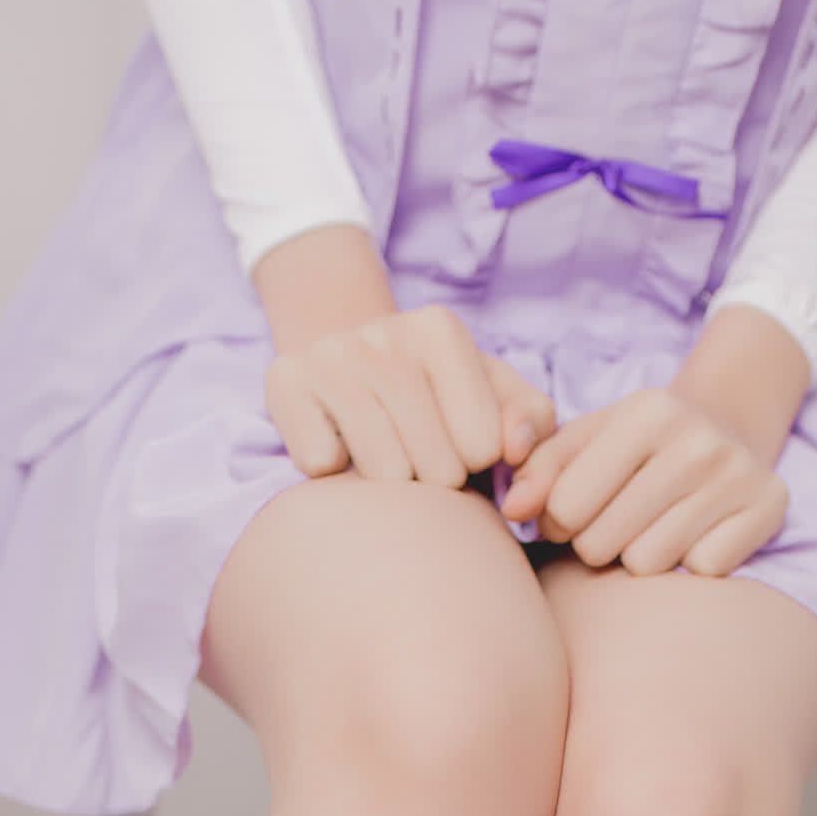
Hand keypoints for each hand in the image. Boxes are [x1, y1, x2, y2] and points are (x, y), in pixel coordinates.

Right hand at [266, 301, 556, 487]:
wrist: (340, 366)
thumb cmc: (432, 397)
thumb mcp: (491, 397)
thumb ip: (530, 421)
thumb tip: (514, 448)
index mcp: (440, 329)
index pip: (484, 444)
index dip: (474, 464)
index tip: (457, 446)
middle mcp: (384, 331)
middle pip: (437, 464)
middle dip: (435, 483)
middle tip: (418, 462)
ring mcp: (332, 354)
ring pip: (384, 470)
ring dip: (390, 486)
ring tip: (385, 464)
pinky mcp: (285, 381)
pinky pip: (323, 464)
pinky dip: (332, 475)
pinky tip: (337, 449)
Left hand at [495, 387, 790, 578]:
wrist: (728, 426)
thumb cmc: (638, 445)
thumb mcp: (587, 440)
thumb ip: (538, 470)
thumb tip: (513, 510)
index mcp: (647, 412)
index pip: (567, 507)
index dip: (558, 521)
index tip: (573, 512)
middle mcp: (697, 440)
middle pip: (604, 543)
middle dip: (597, 542)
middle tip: (617, 521)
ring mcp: (736, 475)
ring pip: (648, 564)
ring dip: (640, 556)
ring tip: (654, 526)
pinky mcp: (766, 509)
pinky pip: (699, 572)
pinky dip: (690, 563)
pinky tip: (694, 533)